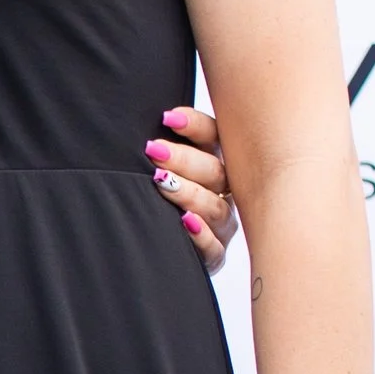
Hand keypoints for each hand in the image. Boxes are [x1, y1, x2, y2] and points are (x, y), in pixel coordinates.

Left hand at [148, 105, 232, 269]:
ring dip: (189, 193)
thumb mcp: (156, 172)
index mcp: (211, 163)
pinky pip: (214, 247)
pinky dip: (200, 235)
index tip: (167, 118)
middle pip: (215, 171)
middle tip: (153, 152)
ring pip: (215, 207)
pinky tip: (185, 223)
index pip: (213, 137)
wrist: (150, 255)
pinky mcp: (215, 255)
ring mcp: (221, 225)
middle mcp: (223, 192)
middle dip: (184, 160)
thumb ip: (158, 151)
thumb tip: (150, 120)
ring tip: (162, 184)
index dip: (195, 126)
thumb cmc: (150, 202)